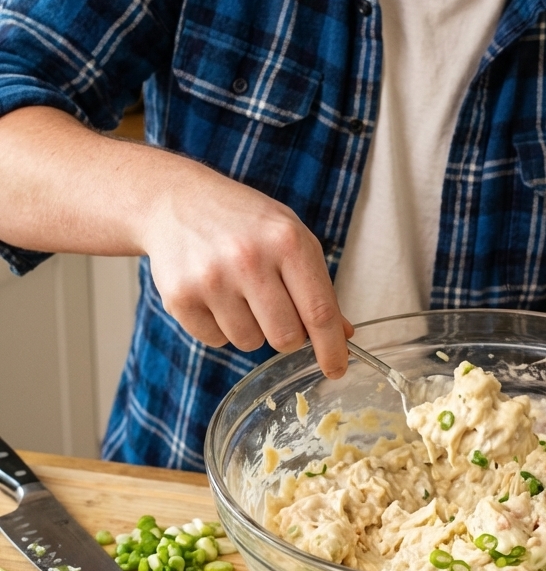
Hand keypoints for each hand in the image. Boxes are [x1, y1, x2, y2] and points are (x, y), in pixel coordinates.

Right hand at [139, 160, 353, 378]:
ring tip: (238, 291)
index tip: (337, 370)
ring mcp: (211, 279)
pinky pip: (215, 340)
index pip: (319, 311)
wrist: (176, 201)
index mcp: (287, 241)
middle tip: (276, 309)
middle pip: (286, 337)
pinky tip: (213, 293)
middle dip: (288, 335)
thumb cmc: (243, 221)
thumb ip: (317, 285)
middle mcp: (249, 259)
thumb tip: (343, 333)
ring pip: (249, 342)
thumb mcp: (289, 235)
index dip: (332, 348)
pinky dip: (219, 326)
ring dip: (251, 328)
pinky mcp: (180, 297)